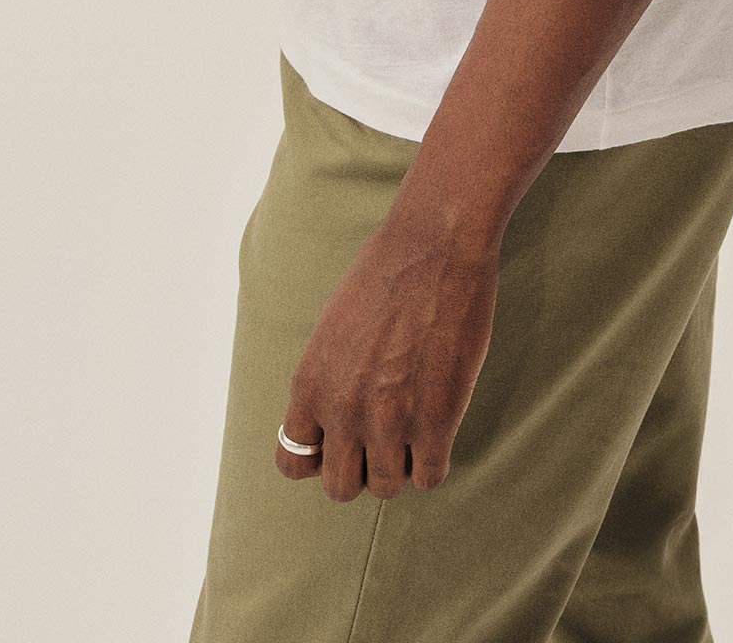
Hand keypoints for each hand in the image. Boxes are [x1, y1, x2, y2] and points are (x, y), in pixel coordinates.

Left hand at [275, 197, 499, 501]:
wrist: (433, 245)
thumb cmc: (384, 273)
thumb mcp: (332, 328)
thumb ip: (328, 379)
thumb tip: (333, 420)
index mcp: (309, 385)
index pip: (293, 462)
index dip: (319, 456)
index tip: (341, 438)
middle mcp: (341, 411)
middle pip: (340, 487)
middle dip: (361, 466)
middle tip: (382, 434)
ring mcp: (388, 420)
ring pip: (386, 487)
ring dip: (399, 463)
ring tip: (414, 427)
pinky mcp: (435, 419)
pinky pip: (428, 477)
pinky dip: (433, 460)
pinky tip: (439, 428)